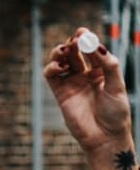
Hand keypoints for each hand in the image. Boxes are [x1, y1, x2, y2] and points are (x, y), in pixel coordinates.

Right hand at [43, 28, 131, 152]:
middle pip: (76, 53)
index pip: (93, 51)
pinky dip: (52, 67)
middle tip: (74, 39)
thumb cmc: (116, 114)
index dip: (88, 40)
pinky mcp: (60, 92)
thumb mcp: (117, 87)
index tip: (83, 32)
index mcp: (102, 72)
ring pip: (62, 61)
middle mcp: (86, 75)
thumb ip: (109, 65)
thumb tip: (98, 46)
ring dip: (61, 53)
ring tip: (65, 50)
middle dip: (74, 44)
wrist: (104, 137)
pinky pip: (52, 75)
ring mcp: (72, 83)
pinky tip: (59, 66)